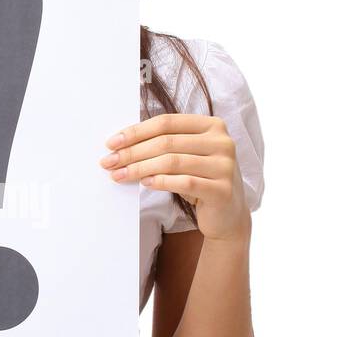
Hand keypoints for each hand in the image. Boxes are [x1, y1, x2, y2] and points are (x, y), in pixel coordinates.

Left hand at [99, 112, 249, 240]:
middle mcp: (222, 142)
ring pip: (172, 162)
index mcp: (212, 125)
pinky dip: (161, 182)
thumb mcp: (185, 156)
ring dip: (140, 168)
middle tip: (109, 162)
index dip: (136, 132)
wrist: (227, 214)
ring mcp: (225, 165)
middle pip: (167, 142)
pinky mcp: (223, 190)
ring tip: (119, 175)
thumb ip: (164, 144)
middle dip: (132, 152)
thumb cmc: (199, 180)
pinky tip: (145, 183)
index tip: (112, 143)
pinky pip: (185, 182)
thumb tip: (120, 145)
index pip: (167, 123)